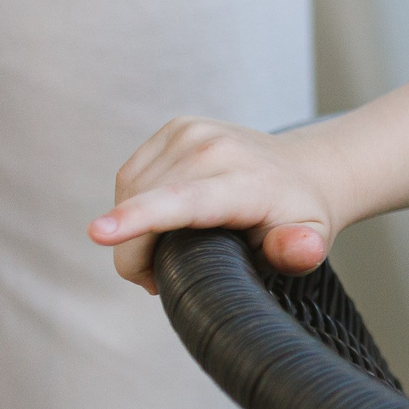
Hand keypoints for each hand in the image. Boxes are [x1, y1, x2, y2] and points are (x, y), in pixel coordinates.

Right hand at [90, 119, 345, 293]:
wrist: (303, 171)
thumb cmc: (298, 216)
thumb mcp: (310, 242)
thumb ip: (299, 251)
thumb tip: (298, 249)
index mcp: (246, 181)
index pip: (185, 201)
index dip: (140, 219)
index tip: (98, 234)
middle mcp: (215, 148)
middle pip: (146, 205)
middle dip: (137, 254)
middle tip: (160, 280)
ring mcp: (192, 133)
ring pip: (131, 192)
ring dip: (133, 230)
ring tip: (168, 251)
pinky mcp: (176, 128)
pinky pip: (132, 176)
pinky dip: (134, 204)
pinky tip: (160, 219)